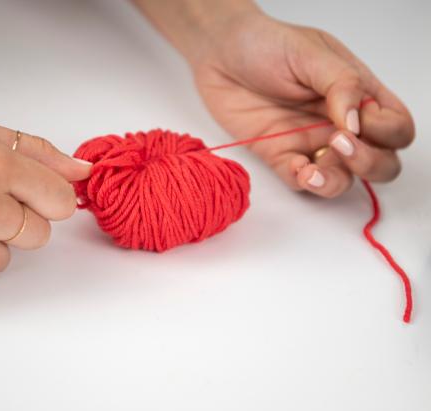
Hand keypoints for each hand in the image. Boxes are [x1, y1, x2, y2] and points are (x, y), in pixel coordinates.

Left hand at [191, 11, 414, 196]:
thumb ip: (342, 84)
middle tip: (341, 144)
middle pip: (380, 162)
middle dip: (370, 164)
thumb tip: (357, 122)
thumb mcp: (311, 53)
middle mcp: (339, 124)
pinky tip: (300, 171)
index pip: (395, 127)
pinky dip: (305, 183)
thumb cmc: (267, 44)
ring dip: (337, 180)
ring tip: (315, 168)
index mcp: (359, 95)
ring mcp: (309, 142)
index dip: (387, 132)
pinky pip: (300, 181)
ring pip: (342, 179)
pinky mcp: (279, 155)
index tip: (359, 120)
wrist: (220, 54)